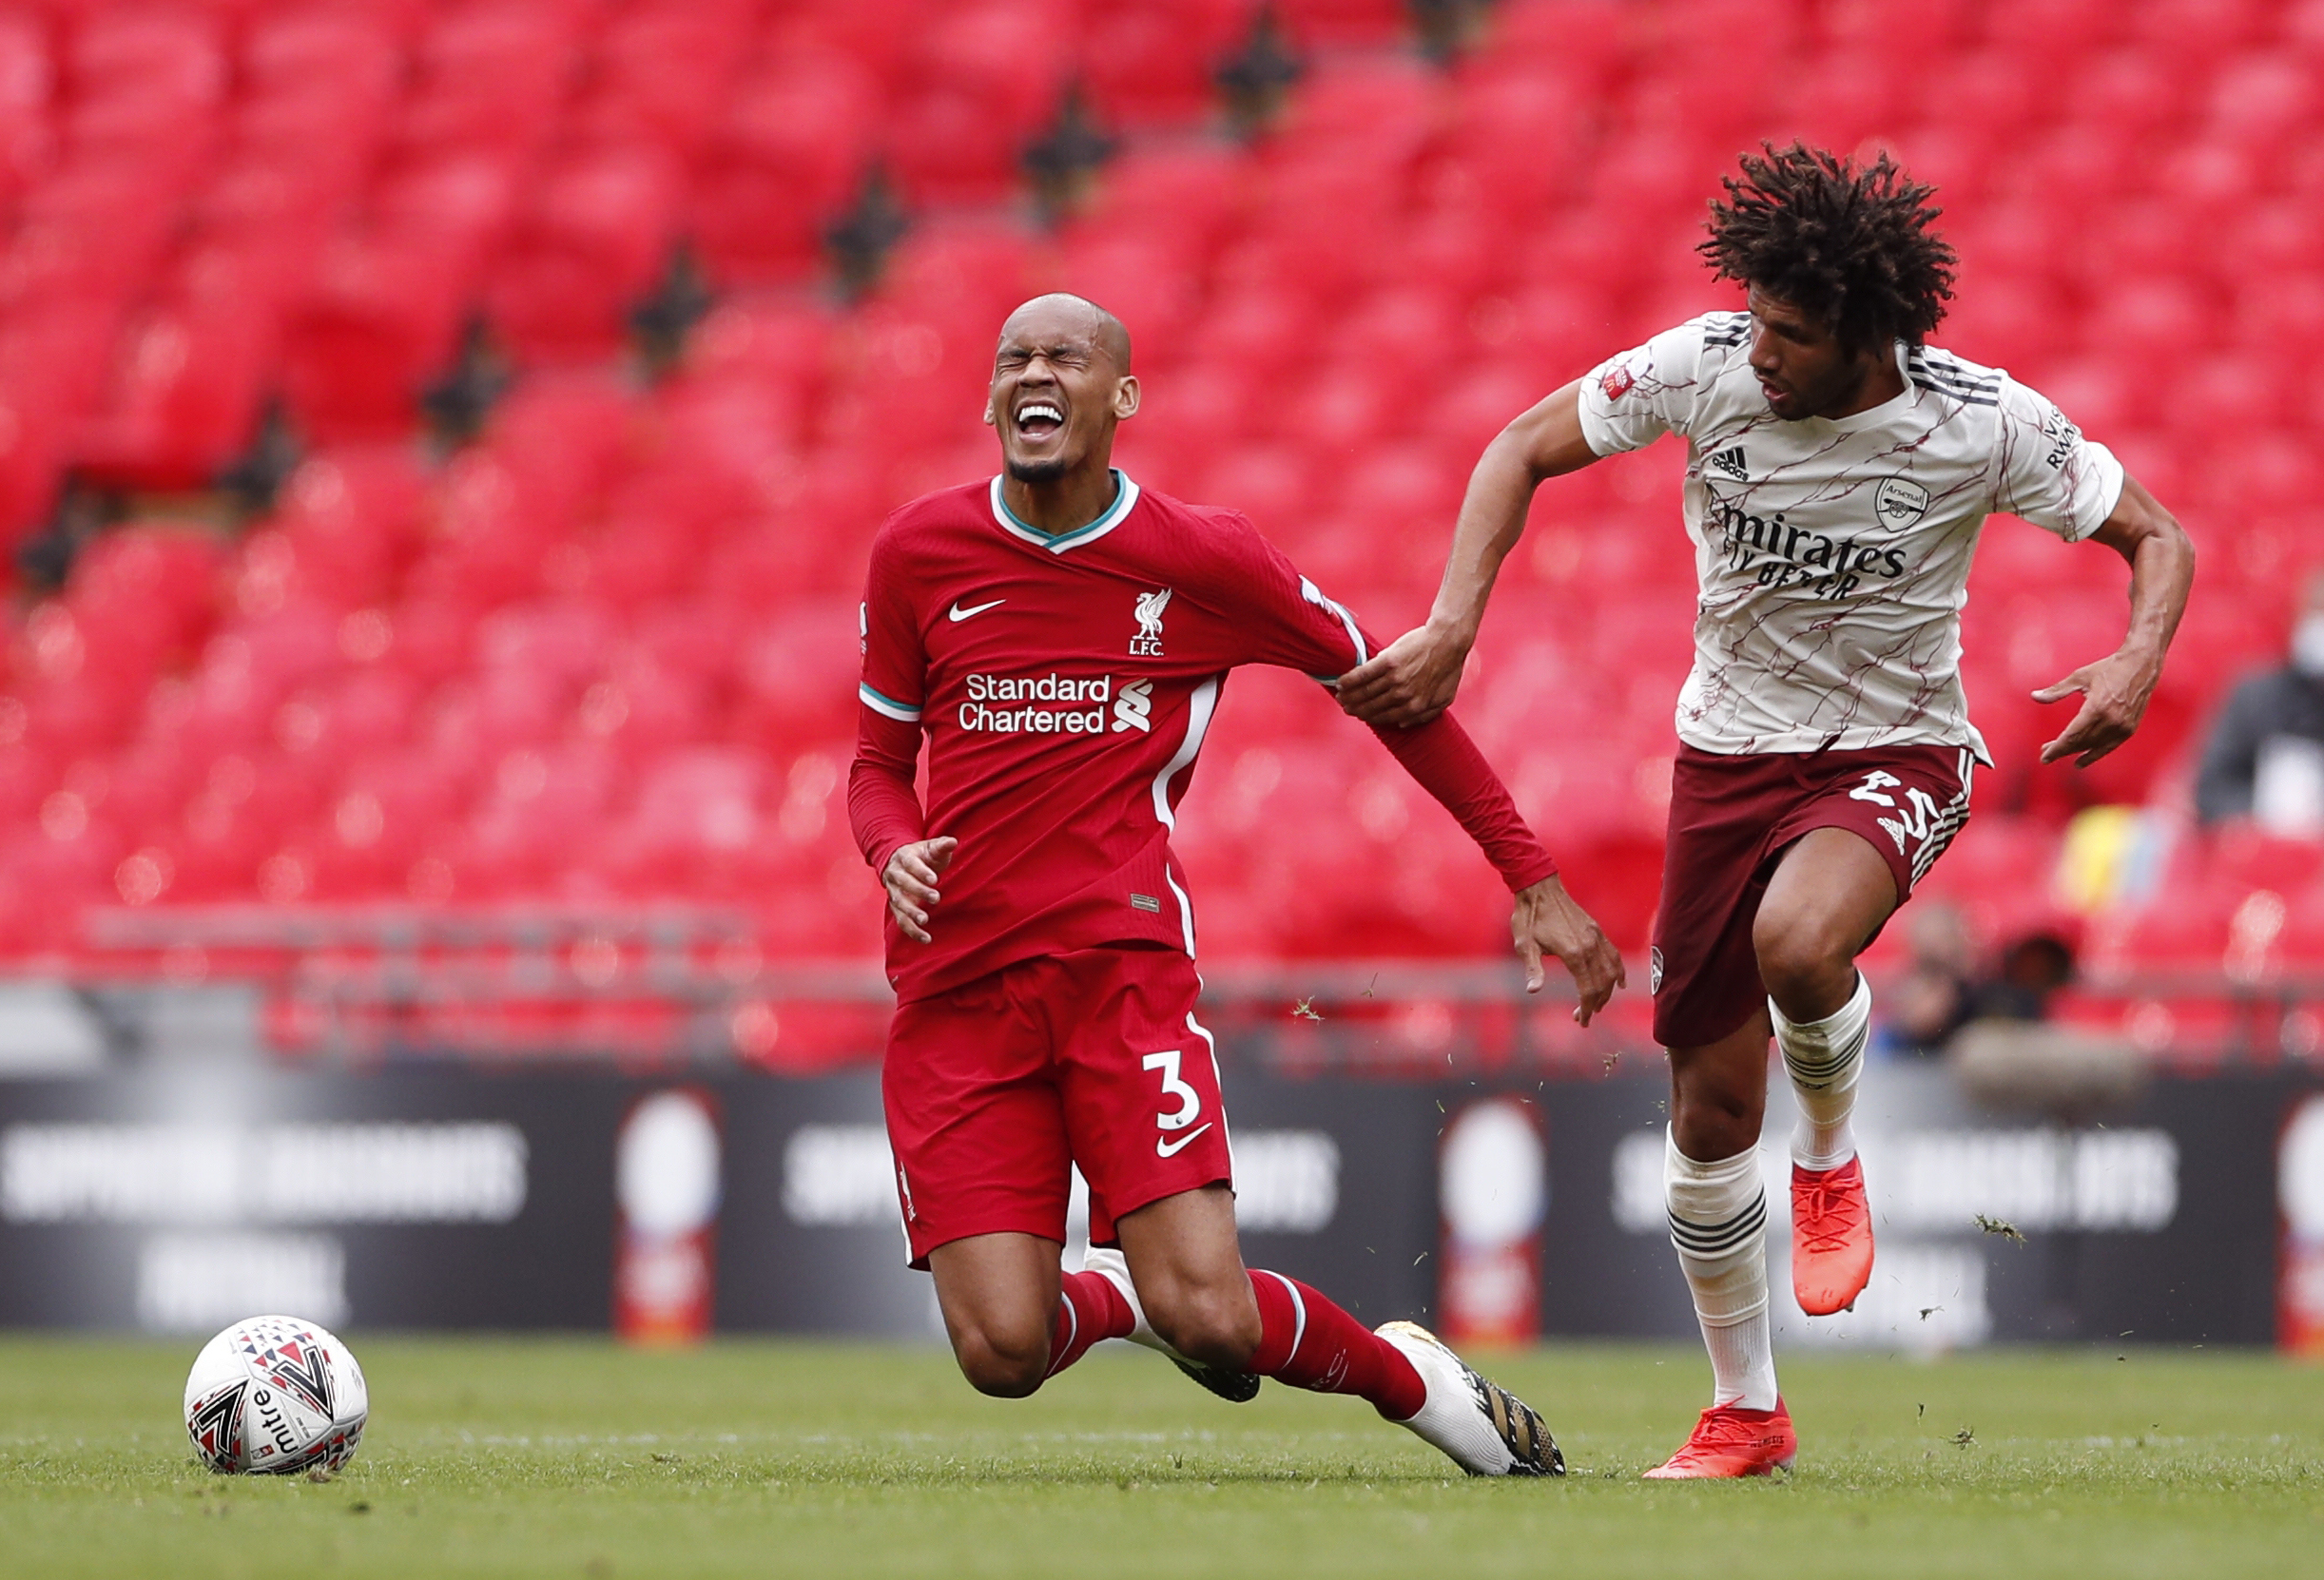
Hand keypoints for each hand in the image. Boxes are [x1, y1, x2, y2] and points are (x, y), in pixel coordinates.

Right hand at [882, 837, 956, 942]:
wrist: (901, 863)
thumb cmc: (923, 856)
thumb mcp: (931, 848)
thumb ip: (942, 846)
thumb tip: (953, 841)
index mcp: (904, 858)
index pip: (911, 864)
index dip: (921, 872)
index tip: (934, 879)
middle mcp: (895, 875)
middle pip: (903, 884)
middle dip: (918, 891)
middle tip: (936, 898)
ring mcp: (894, 892)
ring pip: (899, 904)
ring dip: (911, 913)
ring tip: (925, 920)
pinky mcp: (897, 907)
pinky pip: (901, 920)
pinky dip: (912, 931)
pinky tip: (926, 938)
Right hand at [1335, 622, 1471, 727]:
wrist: (1447, 641)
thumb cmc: (1448, 668)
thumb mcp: (1444, 698)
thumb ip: (1425, 715)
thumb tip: (1402, 724)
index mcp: (1415, 707)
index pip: (1385, 717)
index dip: (1369, 717)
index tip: (1360, 715)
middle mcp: (1403, 696)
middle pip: (1371, 706)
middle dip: (1355, 708)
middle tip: (1345, 707)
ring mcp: (1395, 679)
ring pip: (1365, 692)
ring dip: (1349, 696)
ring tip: (1340, 696)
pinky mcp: (1388, 662)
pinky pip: (1363, 674)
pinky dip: (1350, 680)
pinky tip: (1341, 682)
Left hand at [1511, 874, 1625, 1025]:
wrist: (1539, 888)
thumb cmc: (1528, 917)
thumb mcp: (1524, 945)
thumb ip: (1533, 969)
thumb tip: (1533, 991)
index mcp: (1573, 952)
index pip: (1588, 989)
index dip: (1587, 1008)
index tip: (1582, 1022)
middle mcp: (1590, 946)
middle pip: (1602, 984)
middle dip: (1596, 1004)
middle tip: (1584, 1017)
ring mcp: (1596, 937)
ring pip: (1611, 971)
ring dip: (1608, 991)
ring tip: (1598, 1005)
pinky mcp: (1597, 930)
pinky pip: (1614, 955)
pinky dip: (1619, 971)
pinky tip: (1620, 983)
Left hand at [2033, 648, 2159, 767]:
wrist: (2141, 664)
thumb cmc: (2109, 668)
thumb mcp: (2079, 677)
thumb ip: (2056, 691)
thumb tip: (2034, 696)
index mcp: (2097, 708)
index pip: (2072, 736)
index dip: (2057, 749)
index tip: (2044, 757)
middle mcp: (2111, 720)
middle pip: (2081, 743)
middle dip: (2062, 750)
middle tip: (2045, 753)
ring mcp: (2122, 726)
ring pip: (2093, 746)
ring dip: (2075, 752)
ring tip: (2059, 753)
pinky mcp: (2129, 728)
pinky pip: (2108, 747)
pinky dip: (2094, 755)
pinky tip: (2080, 762)